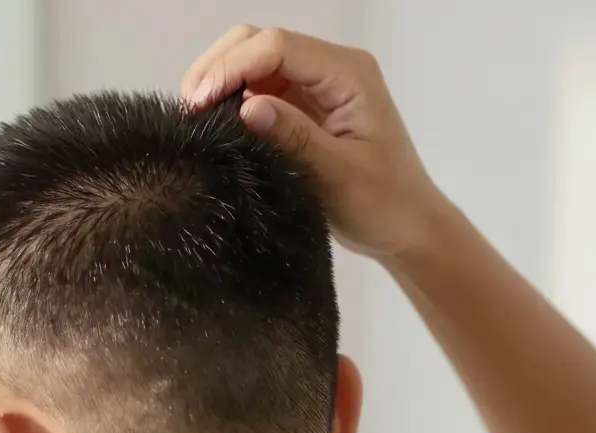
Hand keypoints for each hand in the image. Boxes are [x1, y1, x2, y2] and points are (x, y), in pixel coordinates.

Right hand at [182, 26, 450, 259]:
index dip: (232, 68)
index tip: (198, 104)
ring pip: (253, 60)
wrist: (406, 227)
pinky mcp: (302, 107)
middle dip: (219, 66)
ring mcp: (315, 86)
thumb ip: (294, 137)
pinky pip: (257, 88)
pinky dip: (230, 100)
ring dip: (220, 81)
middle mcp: (331, 69)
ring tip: (195, 117)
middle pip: (260, 41)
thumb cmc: (383, 204)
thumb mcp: (338, 175)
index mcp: (348, 74)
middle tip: (189, 109)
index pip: (277, 46)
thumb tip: (246, 107)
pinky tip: (214, 125)